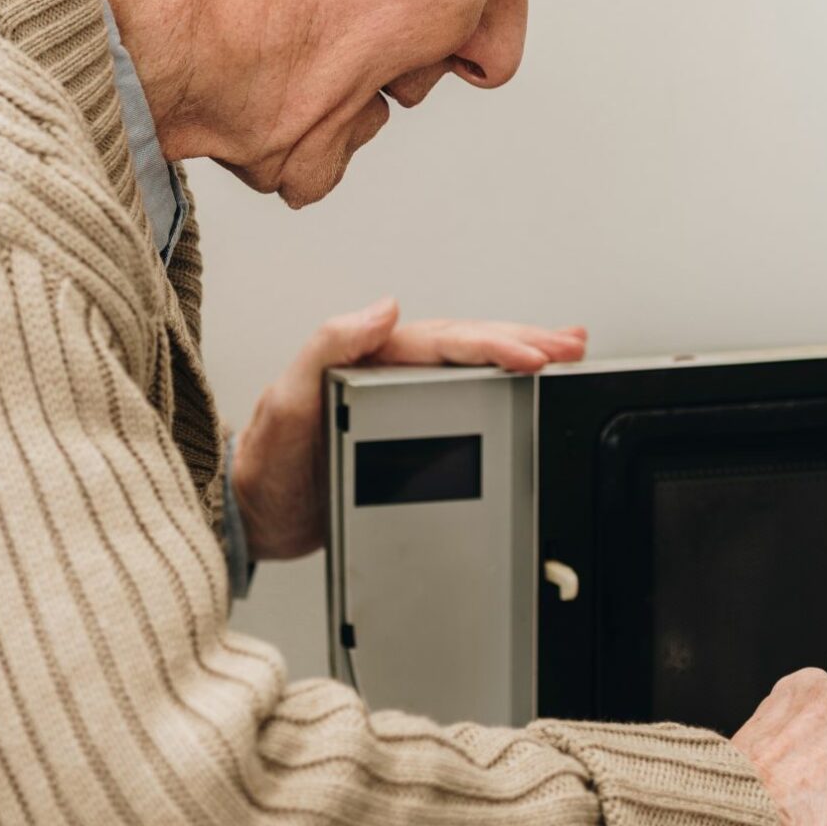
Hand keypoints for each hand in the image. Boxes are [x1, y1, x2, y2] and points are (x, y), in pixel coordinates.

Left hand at [232, 298, 587, 561]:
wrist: (256, 516)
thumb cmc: (265, 462)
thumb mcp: (288, 400)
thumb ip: (328, 348)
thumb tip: (382, 309)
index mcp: (367, 359)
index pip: (442, 342)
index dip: (492, 343)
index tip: (533, 353)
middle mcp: (388, 374)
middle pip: (467, 348)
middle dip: (523, 342)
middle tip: (570, 345)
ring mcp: (400, 402)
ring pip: (471, 371)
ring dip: (519, 358)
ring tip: (564, 353)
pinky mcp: (407, 434)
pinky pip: (463, 403)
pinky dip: (498, 391)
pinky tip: (523, 392)